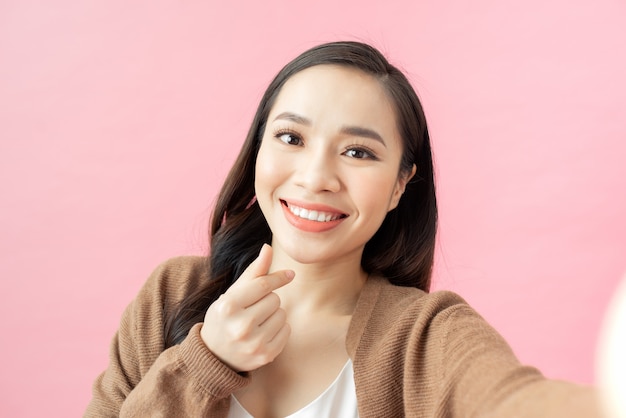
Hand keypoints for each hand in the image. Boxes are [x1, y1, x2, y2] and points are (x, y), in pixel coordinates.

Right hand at [200, 244, 293, 371]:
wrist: (214, 355)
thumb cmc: (225, 317)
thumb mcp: (232, 293)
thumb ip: (253, 271)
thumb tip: (268, 248)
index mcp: (228, 307)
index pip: (263, 285)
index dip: (278, 277)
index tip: (290, 274)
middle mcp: (240, 327)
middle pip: (275, 299)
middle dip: (268, 300)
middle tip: (254, 309)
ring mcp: (253, 344)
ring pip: (282, 314)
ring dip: (275, 314)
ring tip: (258, 321)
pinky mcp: (265, 356)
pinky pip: (287, 331)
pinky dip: (280, 329)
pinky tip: (264, 333)